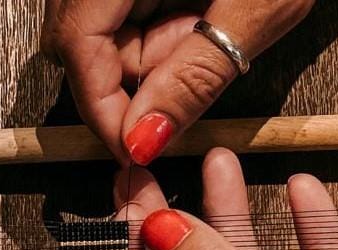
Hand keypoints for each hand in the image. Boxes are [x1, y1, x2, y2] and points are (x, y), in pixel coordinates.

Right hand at [41, 0, 313, 162]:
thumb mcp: (260, 4)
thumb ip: (195, 75)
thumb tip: (142, 140)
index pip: (76, 42)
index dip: (101, 105)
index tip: (136, 146)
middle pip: (80, 37)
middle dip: (131, 74)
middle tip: (193, 64)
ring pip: (100, 27)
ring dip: (147, 51)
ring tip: (207, 26)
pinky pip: (122, 8)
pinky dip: (157, 25)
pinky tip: (198, 12)